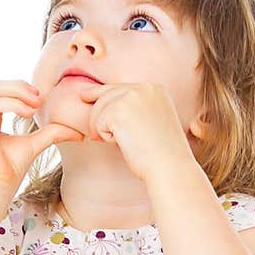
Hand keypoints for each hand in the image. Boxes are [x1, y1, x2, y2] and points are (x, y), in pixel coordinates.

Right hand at [0, 79, 82, 191]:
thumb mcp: (34, 144)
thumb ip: (51, 133)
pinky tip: (28, 113)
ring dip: (18, 93)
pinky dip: (13, 104)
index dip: (20, 89)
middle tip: (40, 97)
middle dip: (19, 87)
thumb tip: (78, 133)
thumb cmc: (10, 171)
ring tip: (36, 104)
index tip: (40, 98)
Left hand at [77, 81, 195, 183]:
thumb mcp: (152, 121)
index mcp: (154, 89)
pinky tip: (124, 144)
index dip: (100, 96)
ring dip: (103, 130)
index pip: (119, 87)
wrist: (170, 167)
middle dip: (98, 117)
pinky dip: (106, 138)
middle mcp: (143, 88)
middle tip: (104, 138)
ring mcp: (131, 97)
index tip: (84, 96)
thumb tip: (103, 100)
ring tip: (124, 142)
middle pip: (104, 95)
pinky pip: (98, 124)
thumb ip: (134, 108)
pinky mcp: (118, 111)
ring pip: (98, 110)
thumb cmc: (160, 153)